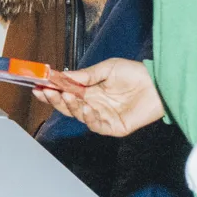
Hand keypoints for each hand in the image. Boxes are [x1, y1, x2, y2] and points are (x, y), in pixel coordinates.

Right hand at [37, 56, 164, 136]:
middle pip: (68, 106)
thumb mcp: (107, 68)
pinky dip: (88, 117)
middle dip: (54, 99)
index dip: (51, 90)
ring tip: (65, 95)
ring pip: (79, 116)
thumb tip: (63, 76)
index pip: (65, 93)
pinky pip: (96, 125)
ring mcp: (103, 117)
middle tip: (45, 92)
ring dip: (69, 106)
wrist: (158, 84)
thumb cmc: (135, 74)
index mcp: (90, 91)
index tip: (38, 85)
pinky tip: (85, 107)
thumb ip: (86, 75)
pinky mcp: (113, 127)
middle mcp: (93, 105)